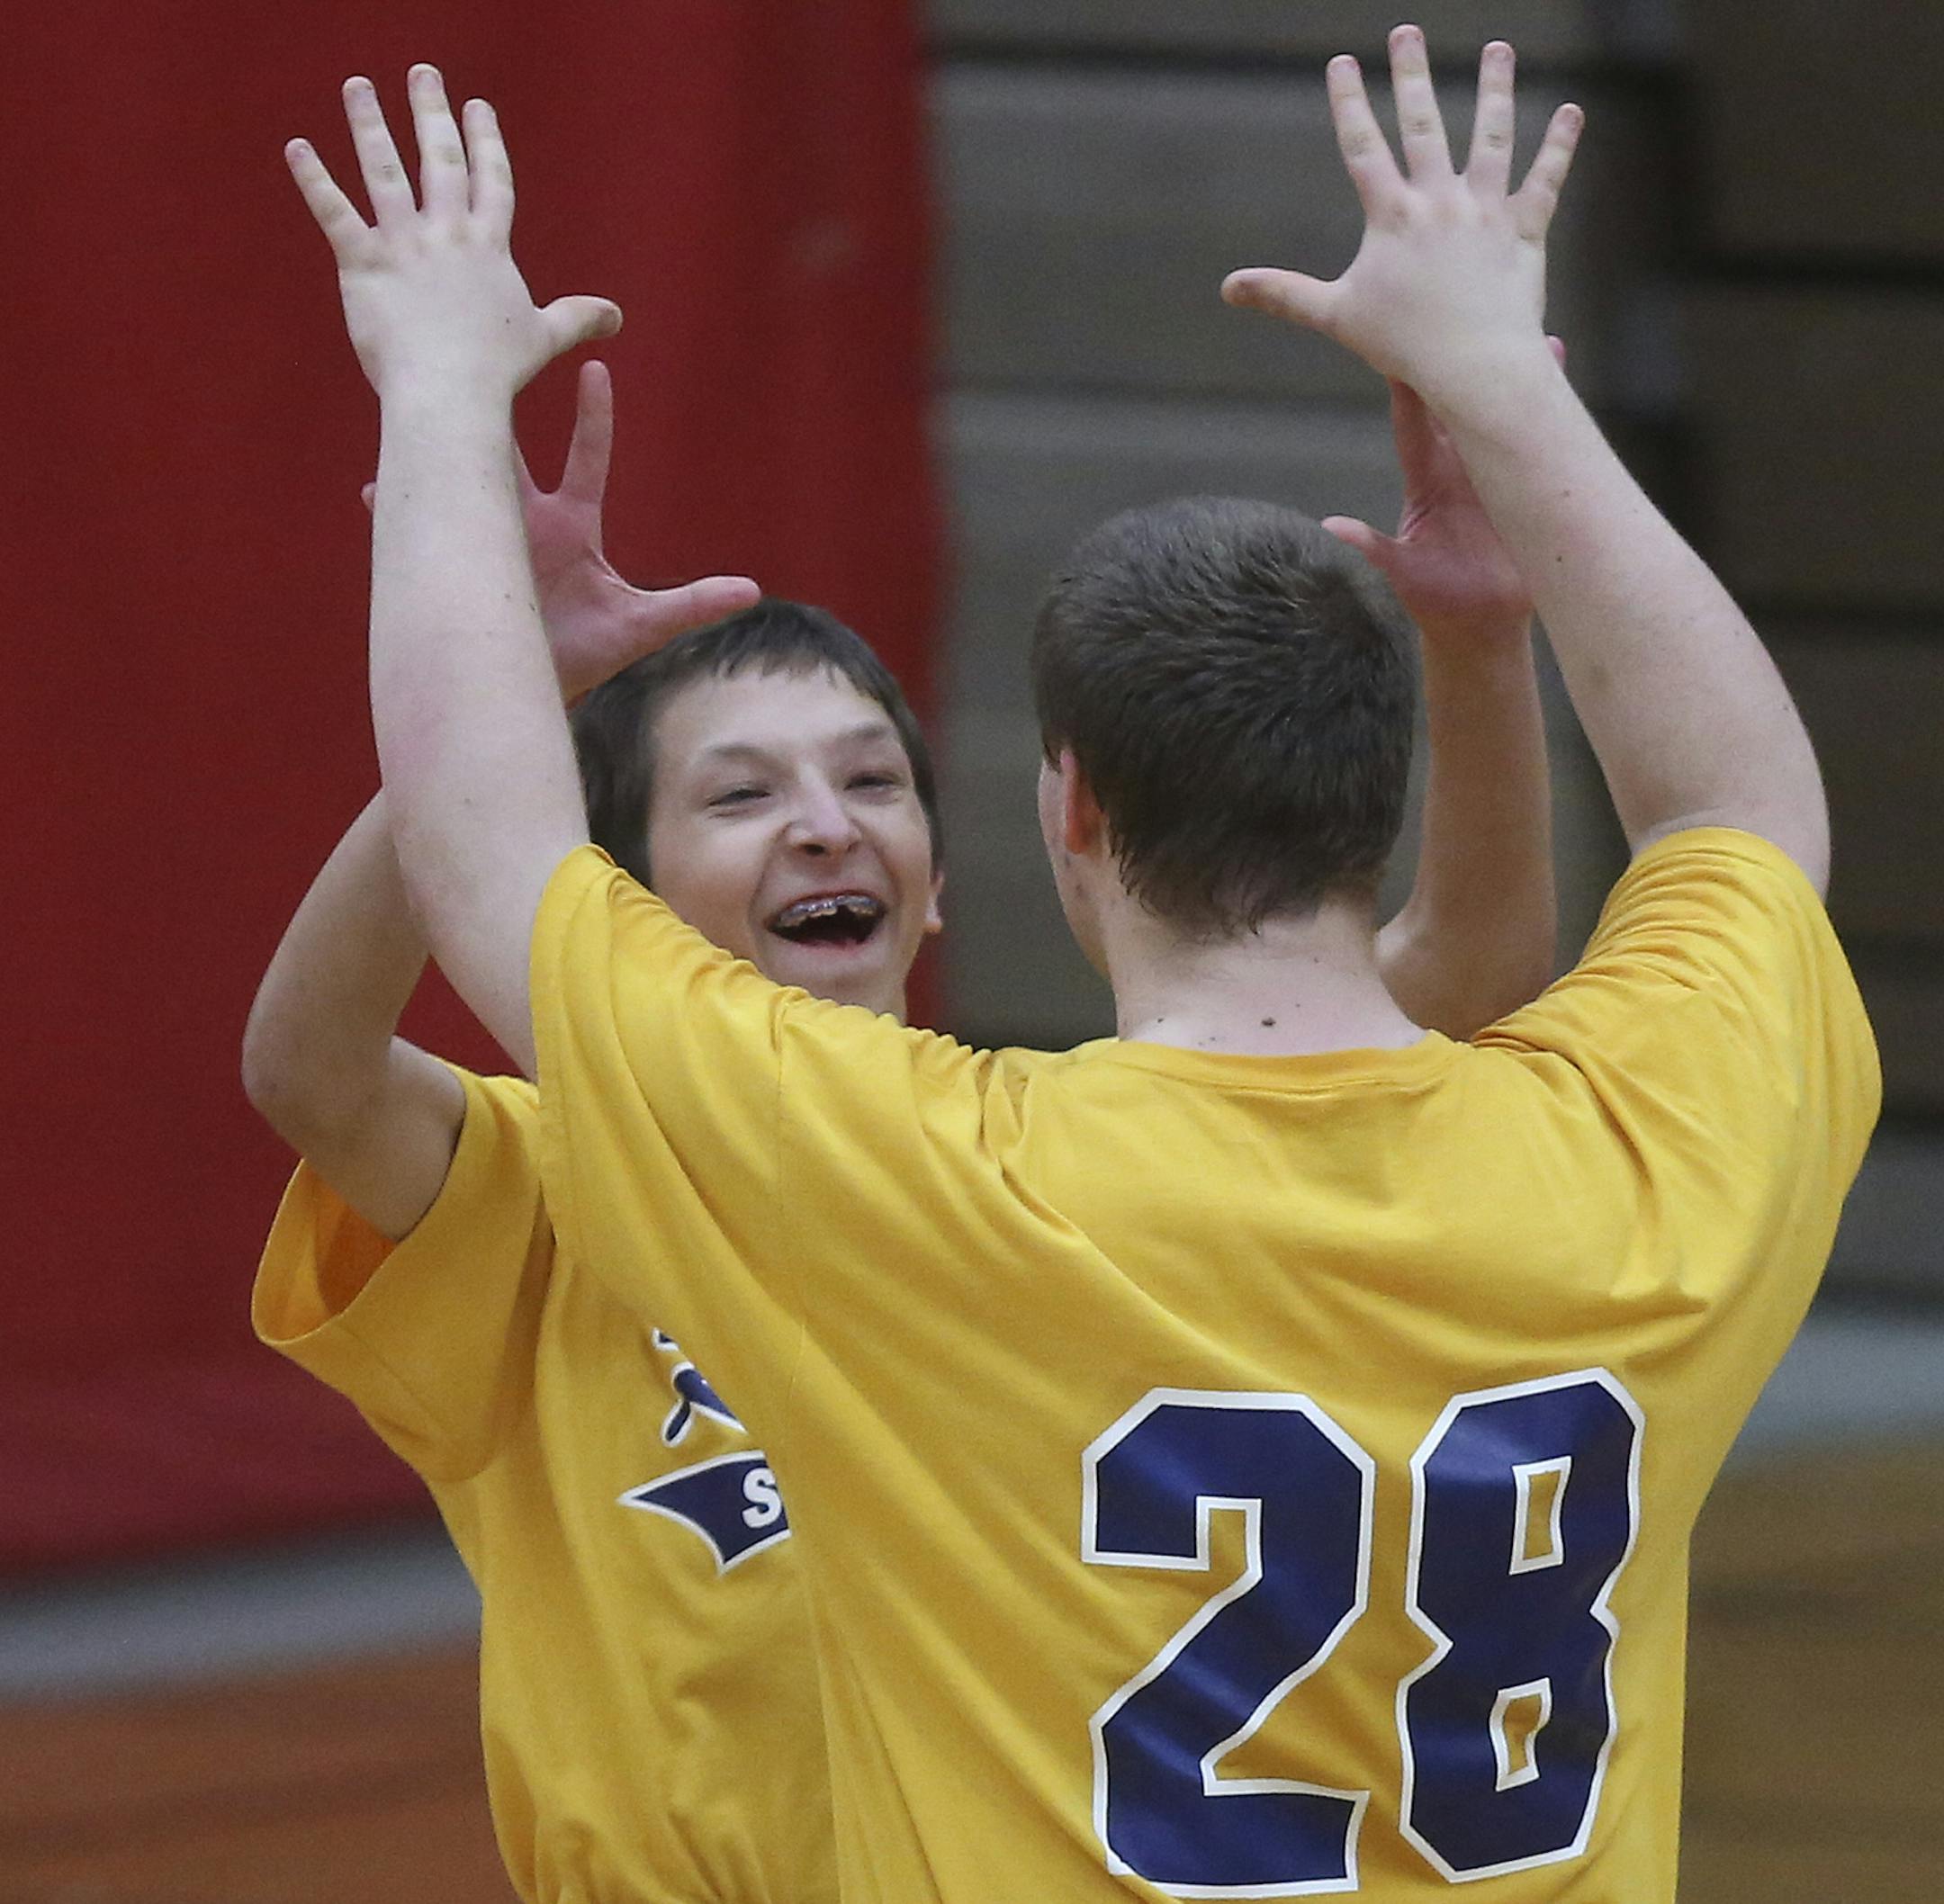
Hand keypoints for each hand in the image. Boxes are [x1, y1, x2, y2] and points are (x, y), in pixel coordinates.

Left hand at [287, 65, 620, 401]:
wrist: (451, 392)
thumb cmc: (498, 370)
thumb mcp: (545, 338)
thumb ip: (578, 318)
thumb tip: (617, 317)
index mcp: (489, 247)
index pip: (490, 180)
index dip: (485, 140)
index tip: (477, 105)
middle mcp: (447, 234)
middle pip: (439, 159)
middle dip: (430, 112)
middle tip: (422, 73)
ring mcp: (404, 245)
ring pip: (383, 171)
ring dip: (368, 124)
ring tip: (358, 86)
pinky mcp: (364, 264)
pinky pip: (334, 213)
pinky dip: (313, 179)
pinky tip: (297, 148)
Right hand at [363, 361, 759, 700]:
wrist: (534, 689)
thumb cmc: (589, 656)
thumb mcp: (643, 627)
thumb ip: (693, 604)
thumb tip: (751, 589)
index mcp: (573, 523)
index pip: (587, 457)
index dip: (593, 415)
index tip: (595, 366)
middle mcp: (527, 519)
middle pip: (514, 450)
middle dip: (502, 406)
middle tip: (489, 354)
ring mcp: (488, 537)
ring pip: (464, 480)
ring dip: (443, 449)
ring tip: (422, 408)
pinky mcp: (457, 566)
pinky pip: (422, 533)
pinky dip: (399, 512)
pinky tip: (378, 492)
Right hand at [1222, 28, 1580, 401]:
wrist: (1472, 364)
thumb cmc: (1402, 346)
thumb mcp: (1335, 316)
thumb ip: (1283, 294)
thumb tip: (1228, 288)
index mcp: (1392, 216)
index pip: (1363, 147)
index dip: (1349, 103)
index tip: (1342, 61)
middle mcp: (1439, 201)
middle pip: (1423, 125)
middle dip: (1412, 75)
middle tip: (1407, 32)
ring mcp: (1485, 211)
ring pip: (1491, 138)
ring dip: (1495, 89)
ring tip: (1497, 50)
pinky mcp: (1524, 230)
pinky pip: (1544, 180)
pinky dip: (1559, 146)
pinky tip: (1569, 111)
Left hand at [1323, 337, 1565, 646]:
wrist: (1481, 626)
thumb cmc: (1436, 602)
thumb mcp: (1402, 573)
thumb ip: (1372, 547)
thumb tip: (1332, 527)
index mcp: (1426, 483)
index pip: (1414, 423)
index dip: (1408, 385)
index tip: (1400, 341)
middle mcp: (1459, 470)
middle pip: (1458, 404)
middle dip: (1461, 363)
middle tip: (1464, 314)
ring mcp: (1494, 475)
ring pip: (1502, 414)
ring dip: (1513, 376)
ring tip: (1529, 331)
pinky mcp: (1524, 486)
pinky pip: (1538, 441)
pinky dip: (1550, 408)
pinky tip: (1559, 369)